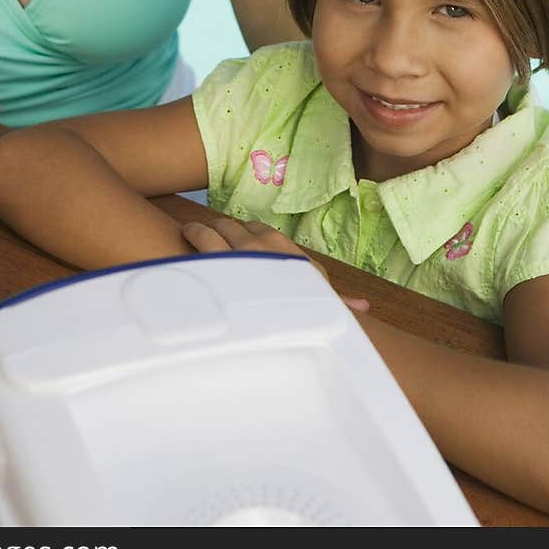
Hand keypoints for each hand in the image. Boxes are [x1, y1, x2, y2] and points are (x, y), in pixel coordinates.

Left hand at [181, 216, 367, 311]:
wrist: (288, 321)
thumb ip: (341, 302)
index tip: (242, 237)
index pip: (262, 230)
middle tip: (213, 232)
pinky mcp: (216, 262)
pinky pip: (200, 240)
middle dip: (224, 228)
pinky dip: (192, 237)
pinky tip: (184, 239)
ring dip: (201, 229)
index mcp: (286, 251)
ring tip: (191, 231)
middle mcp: (261, 246)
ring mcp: (237, 253)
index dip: (249, 233)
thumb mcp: (326, 305)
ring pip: (214, 229)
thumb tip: (364, 306)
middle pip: (235, 226)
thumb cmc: (309, 313)